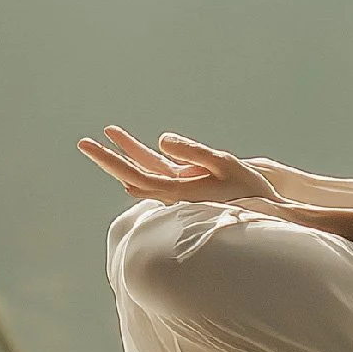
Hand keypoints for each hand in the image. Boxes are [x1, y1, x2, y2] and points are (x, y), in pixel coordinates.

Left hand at [77, 125, 278, 205]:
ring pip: (146, 171)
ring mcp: (179, 192)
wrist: (269, 219)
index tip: (91, 143)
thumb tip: (160, 141)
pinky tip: (139, 152)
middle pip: (132, 174)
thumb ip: (192, 152)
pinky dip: (147, 160)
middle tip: (83, 142)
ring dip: (128, 153)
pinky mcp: (189, 188)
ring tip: (110, 133)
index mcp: (176, 192)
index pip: (134, 175)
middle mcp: (172, 196)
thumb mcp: (224, 163)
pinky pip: (162, 172)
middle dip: (108, 157)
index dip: (111, 159)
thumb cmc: (250, 192)